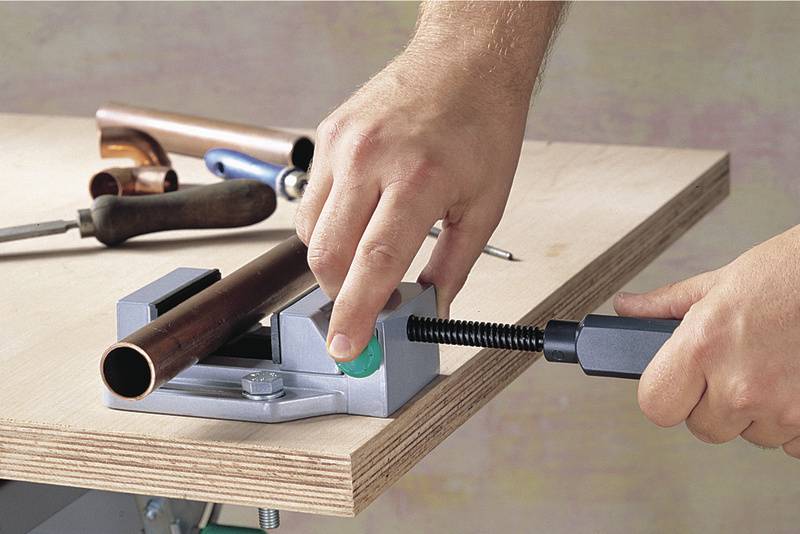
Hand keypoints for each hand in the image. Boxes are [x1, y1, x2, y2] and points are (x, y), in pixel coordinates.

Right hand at [294, 2, 562, 360]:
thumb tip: (433, 306)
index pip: (373, 264)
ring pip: (309, 231)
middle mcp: (370, 160)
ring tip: (366, 253)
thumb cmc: (482, 124)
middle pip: (326, 255)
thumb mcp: (486, 203)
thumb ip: (455, 263)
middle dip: (339, 294)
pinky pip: (310, 197)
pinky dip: (327, 223)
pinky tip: (358, 215)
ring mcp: (341, 144)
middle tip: (364, 304)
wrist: (465, 60)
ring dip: (331, 260)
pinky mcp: (326, 134)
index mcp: (418, 180)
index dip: (355, 313)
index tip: (345, 346)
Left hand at [614, 225, 799, 456]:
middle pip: (702, 427)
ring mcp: (781, 408)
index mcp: (703, 346)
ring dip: (755, 412)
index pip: (655, 405)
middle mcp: (739, 384)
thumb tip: (628, 308)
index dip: (663, 394)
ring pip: (748, 434)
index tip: (674, 384)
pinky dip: (792, 421)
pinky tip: (792, 383)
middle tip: (731, 368)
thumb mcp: (718, 283)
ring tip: (769, 367)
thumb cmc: (786, 276)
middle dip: (712, 404)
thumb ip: (666, 305)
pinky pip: (789, 444)